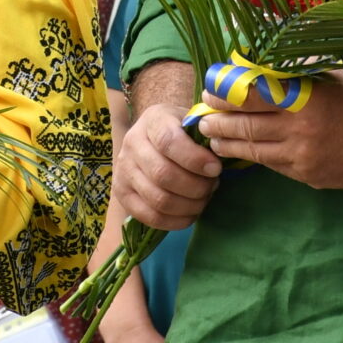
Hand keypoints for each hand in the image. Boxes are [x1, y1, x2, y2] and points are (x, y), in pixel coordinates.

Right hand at [113, 103, 221, 231]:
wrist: (154, 137)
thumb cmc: (182, 130)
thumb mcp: (193, 122)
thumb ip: (205, 135)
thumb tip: (219, 151)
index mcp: (152, 121)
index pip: (168, 142)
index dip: (195, 159)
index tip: (216, 168)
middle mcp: (131, 144)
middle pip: (163, 174)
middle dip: (196, 187)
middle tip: (212, 186)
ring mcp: (123, 171)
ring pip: (158, 199)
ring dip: (189, 205)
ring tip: (203, 198)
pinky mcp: (122, 195)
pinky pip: (150, 217)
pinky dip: (176, 221)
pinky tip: (191, 213)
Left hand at [199, 70, 342, 190]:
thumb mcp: (326, 73)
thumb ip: (290, 69)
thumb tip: (252, 57)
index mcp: (304, 97)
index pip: (251, 96)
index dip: (225, 95)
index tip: (209, 92)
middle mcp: (301, 128)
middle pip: (247, 127)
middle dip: (219, 123)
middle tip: (202, 119)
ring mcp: (304, 156)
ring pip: (255, 151)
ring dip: (229, 144)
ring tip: (213, 138)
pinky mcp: (309, 175)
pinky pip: (274, 167)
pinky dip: (254, 158)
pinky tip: (242, 153)